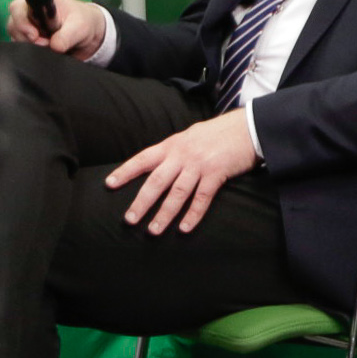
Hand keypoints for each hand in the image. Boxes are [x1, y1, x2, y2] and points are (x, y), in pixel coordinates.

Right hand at [10, 0, 108, 58]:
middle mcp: (28, 11)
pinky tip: (45, 49)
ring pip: (15, 36)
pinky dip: (30, 51)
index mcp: (39, 1)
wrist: (87, 34)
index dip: (22, 22)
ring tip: (49, 45)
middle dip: (28, 38)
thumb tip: (54, 46)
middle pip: (13, 24)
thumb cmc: (82, 22)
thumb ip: (67, 36)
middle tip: (46, 43)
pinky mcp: (27, 38)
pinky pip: (19, 46)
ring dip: (30, 45)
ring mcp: (26, 25)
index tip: (34, 36)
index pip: (18, 7)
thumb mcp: (80, 27)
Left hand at [105, 112, 257, 234]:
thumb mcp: (190, 136)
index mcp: (172, 145)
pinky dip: (193, 214)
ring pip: (177, 193)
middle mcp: (182, 155)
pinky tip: (184, 228)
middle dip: (141, 202)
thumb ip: (174, 151)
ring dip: (164, 214)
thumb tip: (158, 164)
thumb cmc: (218, 133)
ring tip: (153, 230)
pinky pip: (202, 198)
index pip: (143, 159)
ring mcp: (199, 164)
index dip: (125, 171)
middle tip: (129, 220)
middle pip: (156, 181)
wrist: (247, 127)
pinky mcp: (216, 173)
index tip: (109, 184)